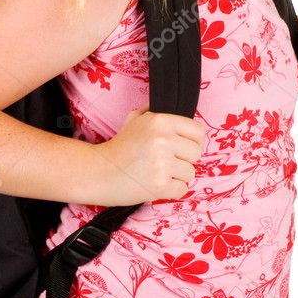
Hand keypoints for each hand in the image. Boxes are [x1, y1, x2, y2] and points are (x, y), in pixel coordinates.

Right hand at [91, 104, 207, 205]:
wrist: (99, 172)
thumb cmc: (119, 147)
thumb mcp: (134, 119)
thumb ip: (155, 111)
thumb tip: (175, 107)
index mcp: (160, 121)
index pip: (198, 131)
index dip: (193, 141)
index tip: (183, 147)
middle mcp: (163, 140)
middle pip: (196, 153)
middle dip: (184, 159)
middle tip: (166, 161)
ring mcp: (162, 164)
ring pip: (191, 173)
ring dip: (177, 176)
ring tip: (158, 172)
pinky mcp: (159, 185)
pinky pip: (182, 189)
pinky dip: (172, 190)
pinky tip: (156, 184)